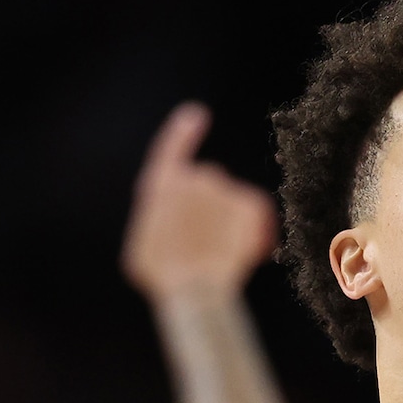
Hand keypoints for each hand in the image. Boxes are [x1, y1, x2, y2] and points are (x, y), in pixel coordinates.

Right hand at [121, 102, 277, 302]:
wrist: (193, 288)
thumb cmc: (162, 276)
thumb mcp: (144, 248)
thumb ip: (160, 225)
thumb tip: (174, 226)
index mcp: (161, 185)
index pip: (173, 149)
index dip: (183, 133)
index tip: (196, 114)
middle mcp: (195, 177)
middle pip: (209, 186)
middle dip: (210, 210)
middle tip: (208, 243)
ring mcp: (224, 189)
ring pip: (233, 203)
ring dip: (230, 223)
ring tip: (222, 256)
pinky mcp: (249, 204)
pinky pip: (258, 212)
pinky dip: (258, 230)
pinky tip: (250, 255)